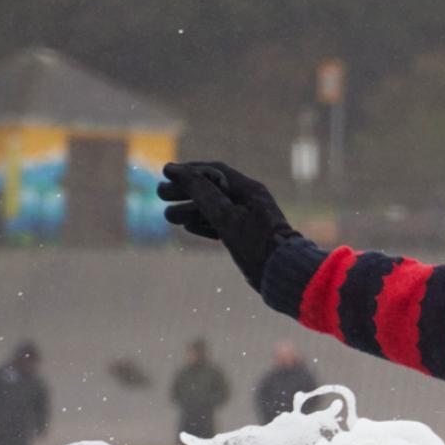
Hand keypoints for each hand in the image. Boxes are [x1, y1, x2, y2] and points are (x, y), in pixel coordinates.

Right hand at [157, 161, 298, 290]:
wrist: (284, 275)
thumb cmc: (256, 244)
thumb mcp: (224, 216)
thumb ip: (201, 192)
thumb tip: (176, 170)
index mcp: (249, 190)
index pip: (214, 171)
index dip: (189, 170)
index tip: (167, 172)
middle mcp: (250, 201)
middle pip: (212, 190)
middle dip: (185, 191)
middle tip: (160, 195)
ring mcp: (249, 220)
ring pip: (215, 210)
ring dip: (190, 210)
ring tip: (167, 216)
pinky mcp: (247, 238)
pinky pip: (222, 226)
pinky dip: (204, 225)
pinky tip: (188, 227)